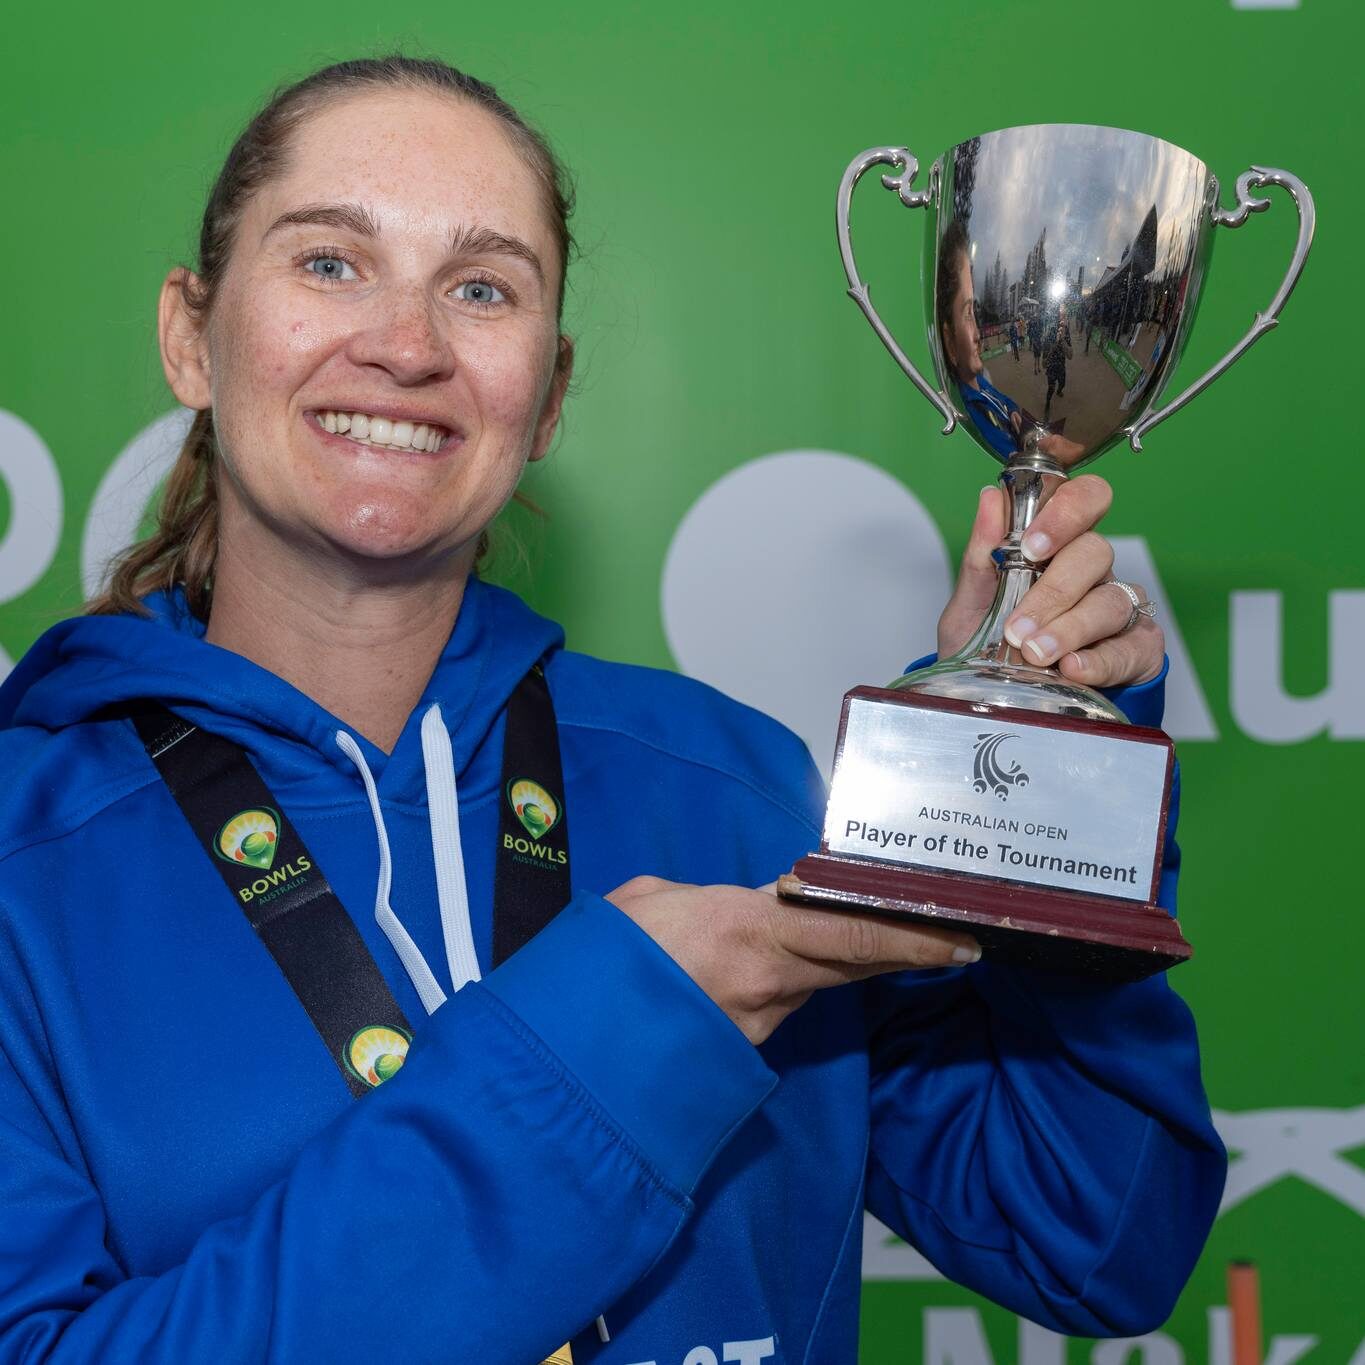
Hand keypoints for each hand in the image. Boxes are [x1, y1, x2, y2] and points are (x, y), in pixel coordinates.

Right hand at [606, 877, 979, 1044]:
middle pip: (854, 965)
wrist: (569, 1042)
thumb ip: (708, 897)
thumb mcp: (651, 899)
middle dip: (902, 952)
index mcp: (748, 931)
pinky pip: (772, 1007)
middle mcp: (767, 986)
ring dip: (815, 963)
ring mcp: (757, 1027)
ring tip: (780, 939)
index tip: (965, 940)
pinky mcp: (741, 1052)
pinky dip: (772, 987)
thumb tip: (728, 902)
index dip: (916, 940)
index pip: (854, 936)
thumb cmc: (605, 959)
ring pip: (809, 985)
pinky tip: (735, 975)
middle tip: (950, 939)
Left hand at [937, 475, 1162, 686]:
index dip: (1065, 514)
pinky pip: (1131, 647)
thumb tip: (990, 498)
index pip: (1084, 501)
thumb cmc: (989, 645)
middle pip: (1096, 552)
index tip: (1030, 546)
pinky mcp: (1137, 649)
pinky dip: (1100, 660)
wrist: (1000, 703)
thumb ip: (981, 554)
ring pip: (1110, 602)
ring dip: (1069, 629)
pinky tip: (1072, 668)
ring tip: (1034, 653)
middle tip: (1017, 625)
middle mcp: (1092, 573)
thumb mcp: (972, 603)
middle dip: (1054, 589)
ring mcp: (1118, 609)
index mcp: (1058, 547)